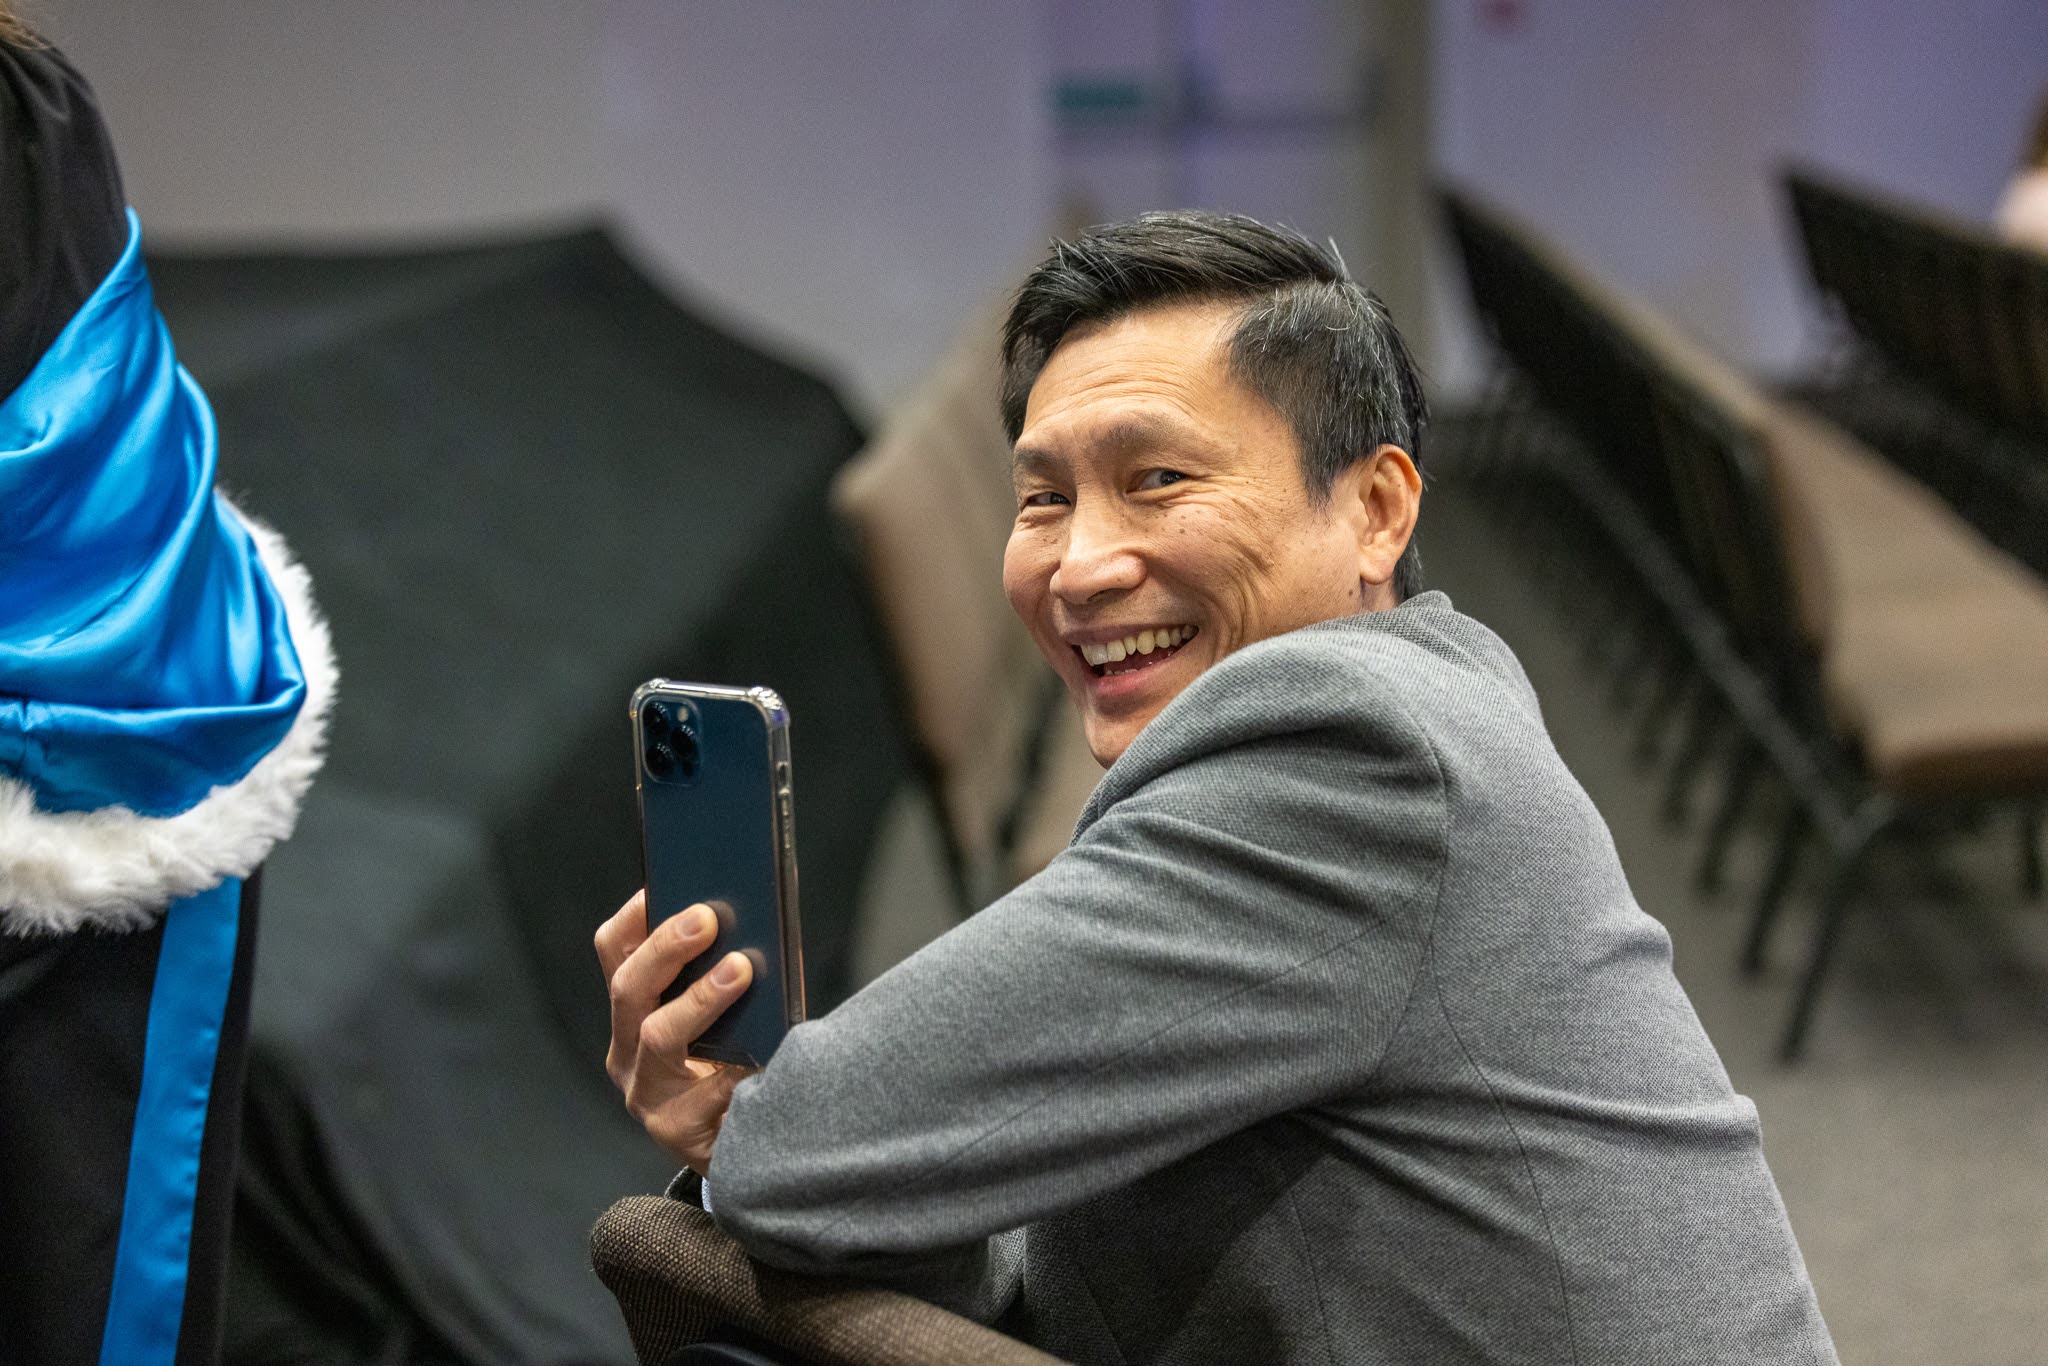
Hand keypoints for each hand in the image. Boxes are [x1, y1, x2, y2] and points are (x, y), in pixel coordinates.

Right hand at [596, 889, 755, 1173]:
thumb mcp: (726, 1013)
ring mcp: (645, 1094)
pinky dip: (738, 1065)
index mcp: (633, 1011)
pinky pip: (705, 1092)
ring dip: (700, 997)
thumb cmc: (742, 1063)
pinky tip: (765, 1050)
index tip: (662, 882)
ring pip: (659, 1036)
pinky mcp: (675, 1131)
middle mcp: (626, 1050)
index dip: (636, 916)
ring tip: (742, 969)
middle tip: (707, 918)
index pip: (615, 953)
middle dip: (666, 948)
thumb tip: (762, 913)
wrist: (749, 1154)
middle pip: (629, 989)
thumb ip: (728, 970)